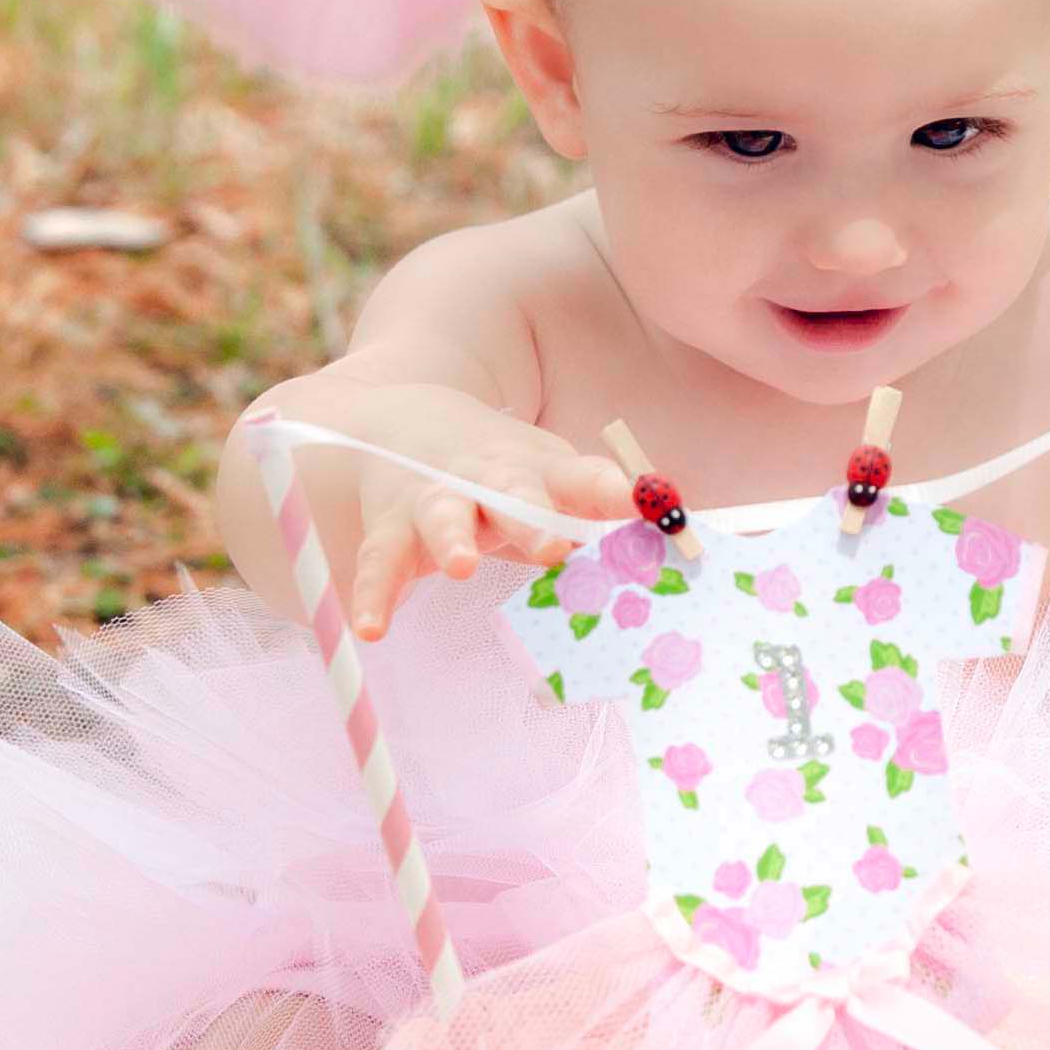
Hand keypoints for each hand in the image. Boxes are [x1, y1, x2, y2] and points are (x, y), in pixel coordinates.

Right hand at [305, 388, 636, 638]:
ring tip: (460, 566)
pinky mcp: (389, 529)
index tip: (647, 505)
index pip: (583, 477)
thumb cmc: (505, 473)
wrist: (410, 421)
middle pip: (512, 496)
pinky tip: (371, 628)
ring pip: (441, 516)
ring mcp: (434, 501)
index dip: (613, 491)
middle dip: (532, 520)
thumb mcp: (554, 480)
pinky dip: (373, 594)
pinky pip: (379, 562)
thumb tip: (678, 549)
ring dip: (451, 539)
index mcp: (539, 472)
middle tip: (555, 547)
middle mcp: (487, 481)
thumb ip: (601, 516)